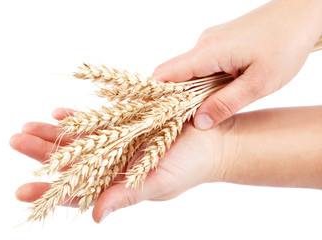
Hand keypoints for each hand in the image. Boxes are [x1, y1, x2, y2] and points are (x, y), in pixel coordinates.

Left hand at [10, 108, 235, 222]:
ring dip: (52, 134)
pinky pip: (96, 120)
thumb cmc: (191, 166)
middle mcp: (114, 164)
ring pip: (78, 140)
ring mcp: (118, 142)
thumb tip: (95, 217)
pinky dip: (78, 118)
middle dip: (42, 153)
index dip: (49, 192)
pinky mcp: (126, 121)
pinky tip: (58, 113)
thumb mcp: (158, 183)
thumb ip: (126, 196)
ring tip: (26, 127)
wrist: (213, 138)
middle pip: (71, 162)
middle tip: (15, 141)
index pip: (77, 192)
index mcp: (119, 184)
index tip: (21, 190)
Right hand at [152, 0, 321, 129]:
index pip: (165, 73)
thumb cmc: (286, 44)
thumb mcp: (259, 83)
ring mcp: (211, 40)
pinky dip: (203, 81)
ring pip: (189, 70)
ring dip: (191, 91)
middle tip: (179, 122)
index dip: (154, 95)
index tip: (151, 116)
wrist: (302, 13)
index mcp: (208, 51)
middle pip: (173, 73)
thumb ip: (227, 104)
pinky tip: (218, 92)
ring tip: (202, 111)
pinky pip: (202, 64)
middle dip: (172, 98)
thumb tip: (199, 123)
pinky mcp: (220, 42)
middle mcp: (204, 43)